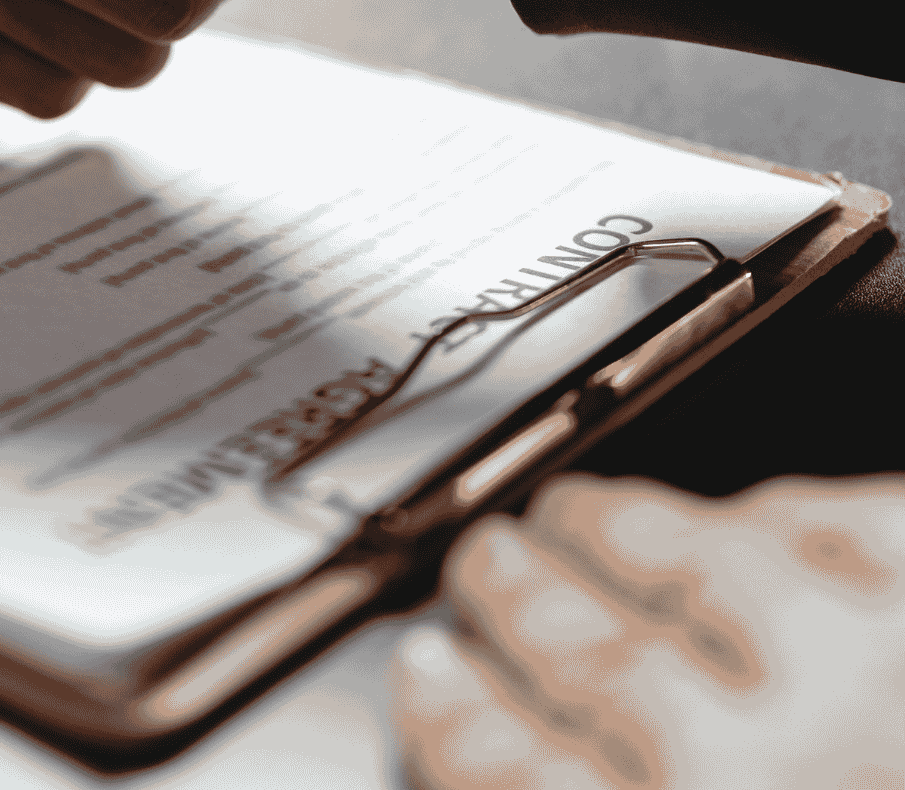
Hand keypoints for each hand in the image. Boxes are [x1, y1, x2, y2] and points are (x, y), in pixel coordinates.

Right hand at [394, 471, 904, 788]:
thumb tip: (475, 741)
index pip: (511, 774)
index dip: (448, 720)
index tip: (425, 676)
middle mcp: (757, 762)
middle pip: (578, 655)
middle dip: (506, 597)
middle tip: (480, 570)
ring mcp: (852, 665)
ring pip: (671, 557)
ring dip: (598, 526)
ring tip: (569, 516)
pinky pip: (806, 517)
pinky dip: (761, 515)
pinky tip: (731, 519)